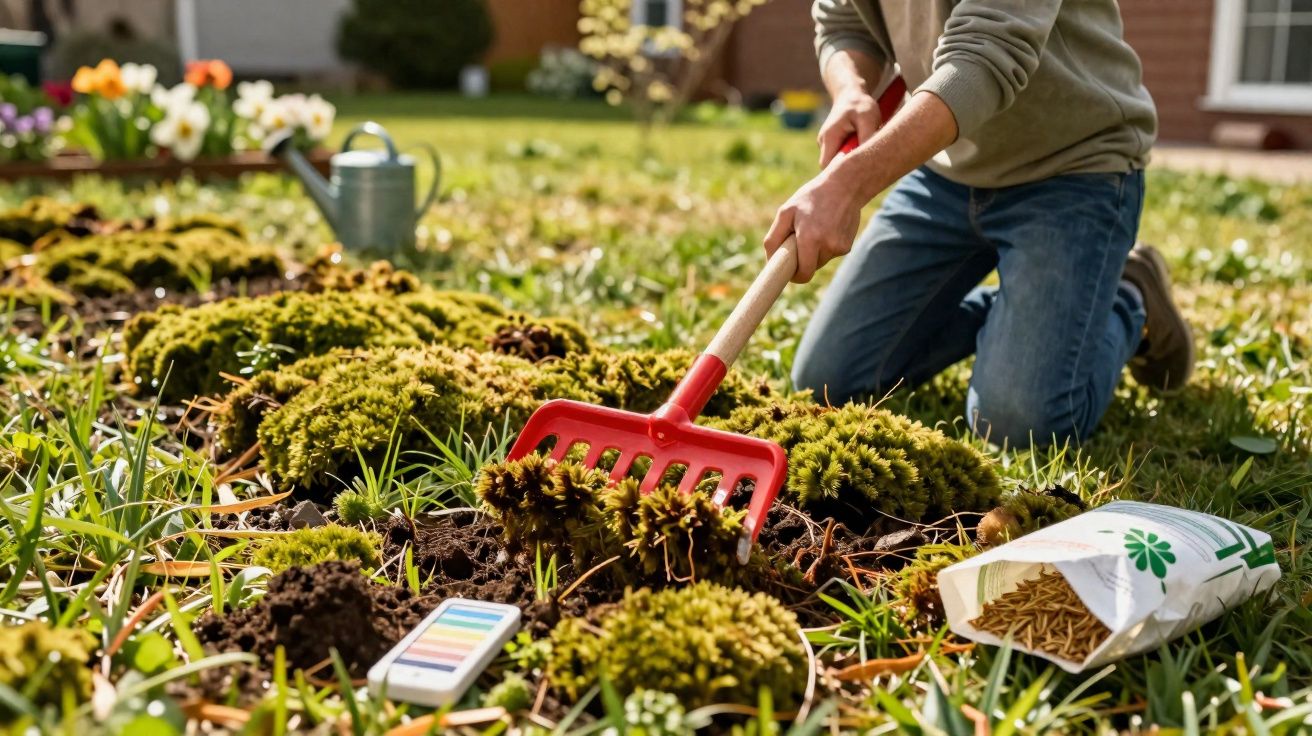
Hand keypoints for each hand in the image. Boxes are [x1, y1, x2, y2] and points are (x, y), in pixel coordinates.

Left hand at [762, 163, 862, 283]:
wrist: (846, 185)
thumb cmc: (811, 197)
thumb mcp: (786, 212)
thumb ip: (774, 238)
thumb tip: (770, 261)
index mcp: (810, 239)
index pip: (803, 274)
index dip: (795, 276)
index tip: (789, 272)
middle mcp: (828, 246)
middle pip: (811, 268)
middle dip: (803, 259)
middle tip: (800, 239)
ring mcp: (840, 247)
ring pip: (820, 261)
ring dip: (814, 251)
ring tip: (815, 228)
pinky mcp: (848, 246)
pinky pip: (830, 253)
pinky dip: (826, 245)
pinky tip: (828, 226)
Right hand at [817, 87, 881, 167]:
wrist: (852, 94)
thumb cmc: (860, 105)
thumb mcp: (868, 117)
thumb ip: (867, 137)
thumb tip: (869, 158)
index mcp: (829, 137)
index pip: (827, 166)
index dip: (838, 173)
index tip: (855, 173)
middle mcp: (823, 142)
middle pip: (830, 167)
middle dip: (845, 169)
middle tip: (864, 166)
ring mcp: (827, 144)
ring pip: (836, 162)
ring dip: (850, 161)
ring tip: (864, 153)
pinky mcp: (833, 144)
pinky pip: (840, 156)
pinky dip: (850, 156)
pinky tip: (861, 149)